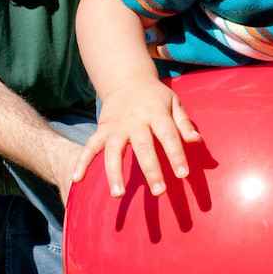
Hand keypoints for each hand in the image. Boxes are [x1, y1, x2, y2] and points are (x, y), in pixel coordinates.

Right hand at [71, 77, 201, 197]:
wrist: (126, 78)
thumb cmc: (155, 96)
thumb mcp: (173, 103)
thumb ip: (184, 123)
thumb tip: (196, 141)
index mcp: (156, 113)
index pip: (168, 135)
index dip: (176, 155)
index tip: (183, 174)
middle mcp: (134, 121)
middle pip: (142, 147)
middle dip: (151, 170)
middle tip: (159, 192)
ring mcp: (115, 126)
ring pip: (113, 151)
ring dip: (114, 173)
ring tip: (118, 194)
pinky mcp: (102, 129)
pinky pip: (89, 147)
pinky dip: (82, 162)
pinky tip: (76, 179)